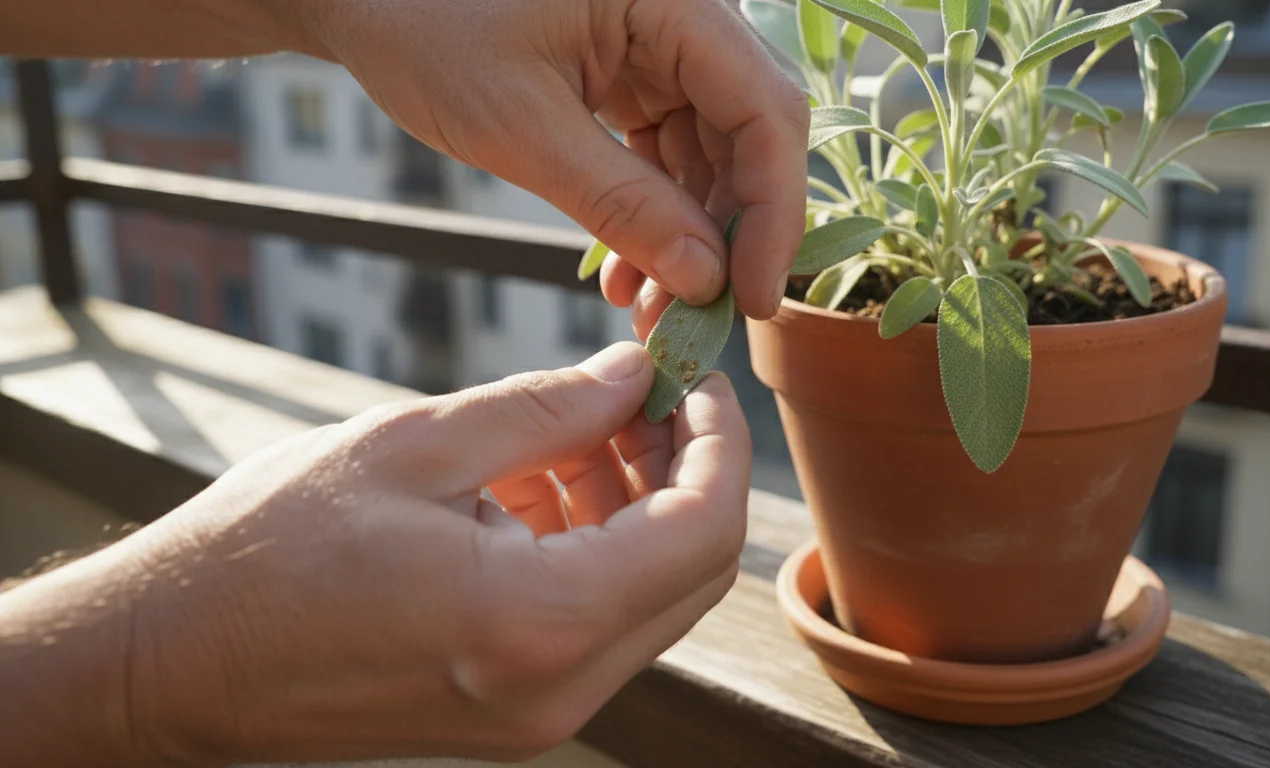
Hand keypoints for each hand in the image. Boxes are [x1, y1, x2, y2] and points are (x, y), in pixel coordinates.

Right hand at [0, 343, 750, 765]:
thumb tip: (635, 375)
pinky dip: (594, 548)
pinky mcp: (512, 713)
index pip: (703, 531)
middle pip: (692, 572)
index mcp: (540, 622)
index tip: (695, 378)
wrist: (172, 662)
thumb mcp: (417, 444)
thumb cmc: (270, 549)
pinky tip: (541, 482)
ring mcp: (538, 713)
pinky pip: (595, 624)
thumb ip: (549, 408)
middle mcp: (559, 689)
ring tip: (579, 427)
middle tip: (643, 392)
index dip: (719, 443)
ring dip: (638, 505)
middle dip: (686, 470)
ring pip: (649, 597)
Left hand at [286, 0, 808, 325]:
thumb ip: (622, 204)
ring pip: (712, 153)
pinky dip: (654, 214)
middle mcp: (683, 14)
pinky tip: (629, 275)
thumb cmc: (422, 25)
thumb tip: (705, 280)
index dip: (773, 213)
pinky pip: (667, 151)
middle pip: (750, 135)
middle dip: (729, 235)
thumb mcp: (521, 126)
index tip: (752, 299)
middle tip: (698, 320)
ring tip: (650, 311)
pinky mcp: (631, 72)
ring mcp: (659, 43)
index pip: (766, 110)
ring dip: (689, 237)